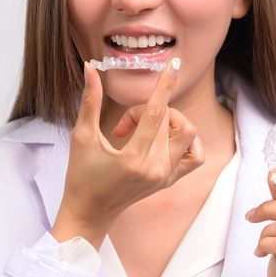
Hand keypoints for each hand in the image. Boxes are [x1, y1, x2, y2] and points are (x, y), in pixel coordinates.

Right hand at [52, 59, 204, 245]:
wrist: (90, 212)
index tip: (173, 64)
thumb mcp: (82, 137)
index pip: (156, 113)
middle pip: (167, 120)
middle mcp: (156, 169)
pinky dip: (185, 141)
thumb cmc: (81, 176)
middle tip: (122, 126)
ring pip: (186, 134)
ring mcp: (166, 176)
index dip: (164, 85)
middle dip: (144, 112)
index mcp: (134, 159)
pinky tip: (164, 139)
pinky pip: (194, 155)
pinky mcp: (171, 180)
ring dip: (168, 122)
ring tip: (144, 131)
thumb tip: (90, 68)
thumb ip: (90, 101)